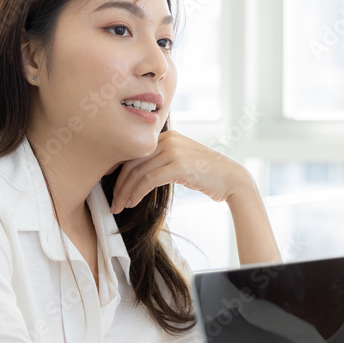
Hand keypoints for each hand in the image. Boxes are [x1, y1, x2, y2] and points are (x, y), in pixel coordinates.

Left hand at [109, 130, 252, 213]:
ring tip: (119, 206)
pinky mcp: (178, 165)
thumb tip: (139, 175)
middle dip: (119, 184)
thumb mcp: (182, 161)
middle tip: (112, 202)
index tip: (112, 186)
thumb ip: (162, 161)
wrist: (231, 179)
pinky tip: (132, 203)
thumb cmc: (207, 174)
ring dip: (125, 192)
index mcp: (167, 136)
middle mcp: (168, 140)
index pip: (135, 153)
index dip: (119, 171)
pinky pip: (149, 180)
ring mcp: (173, 151)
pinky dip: (137, 193)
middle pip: (132, 162)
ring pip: (138, 173)